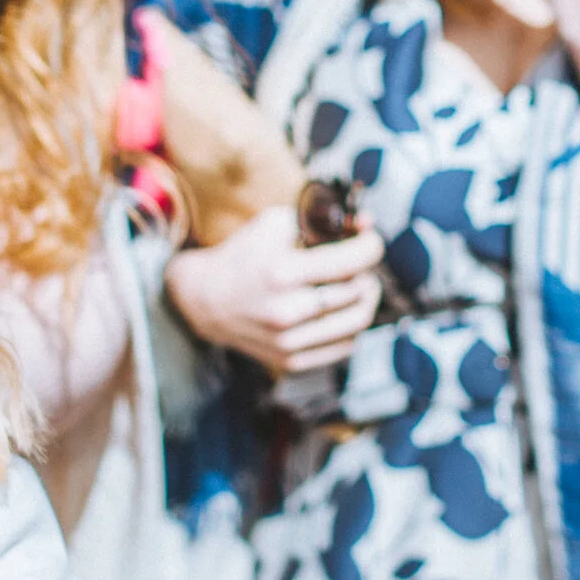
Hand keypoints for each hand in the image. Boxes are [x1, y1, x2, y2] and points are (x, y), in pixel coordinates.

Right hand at [163, 205, 383, 373]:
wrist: (208, 300)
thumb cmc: (246, 255)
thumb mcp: (276, 222)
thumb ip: (323, 219)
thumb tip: (366, 222)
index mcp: (281, 272)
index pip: (352, 261)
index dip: (371, 246)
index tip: (370, 239)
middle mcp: (286, 312)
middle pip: (359, 290)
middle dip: (366, 269)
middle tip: (359, 259)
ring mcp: (290, 342)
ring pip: (358, 321)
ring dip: (365, 297)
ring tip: (357, 283)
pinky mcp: (292, 361)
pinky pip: (345, 345)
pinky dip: (351, 323)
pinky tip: (340, 308)